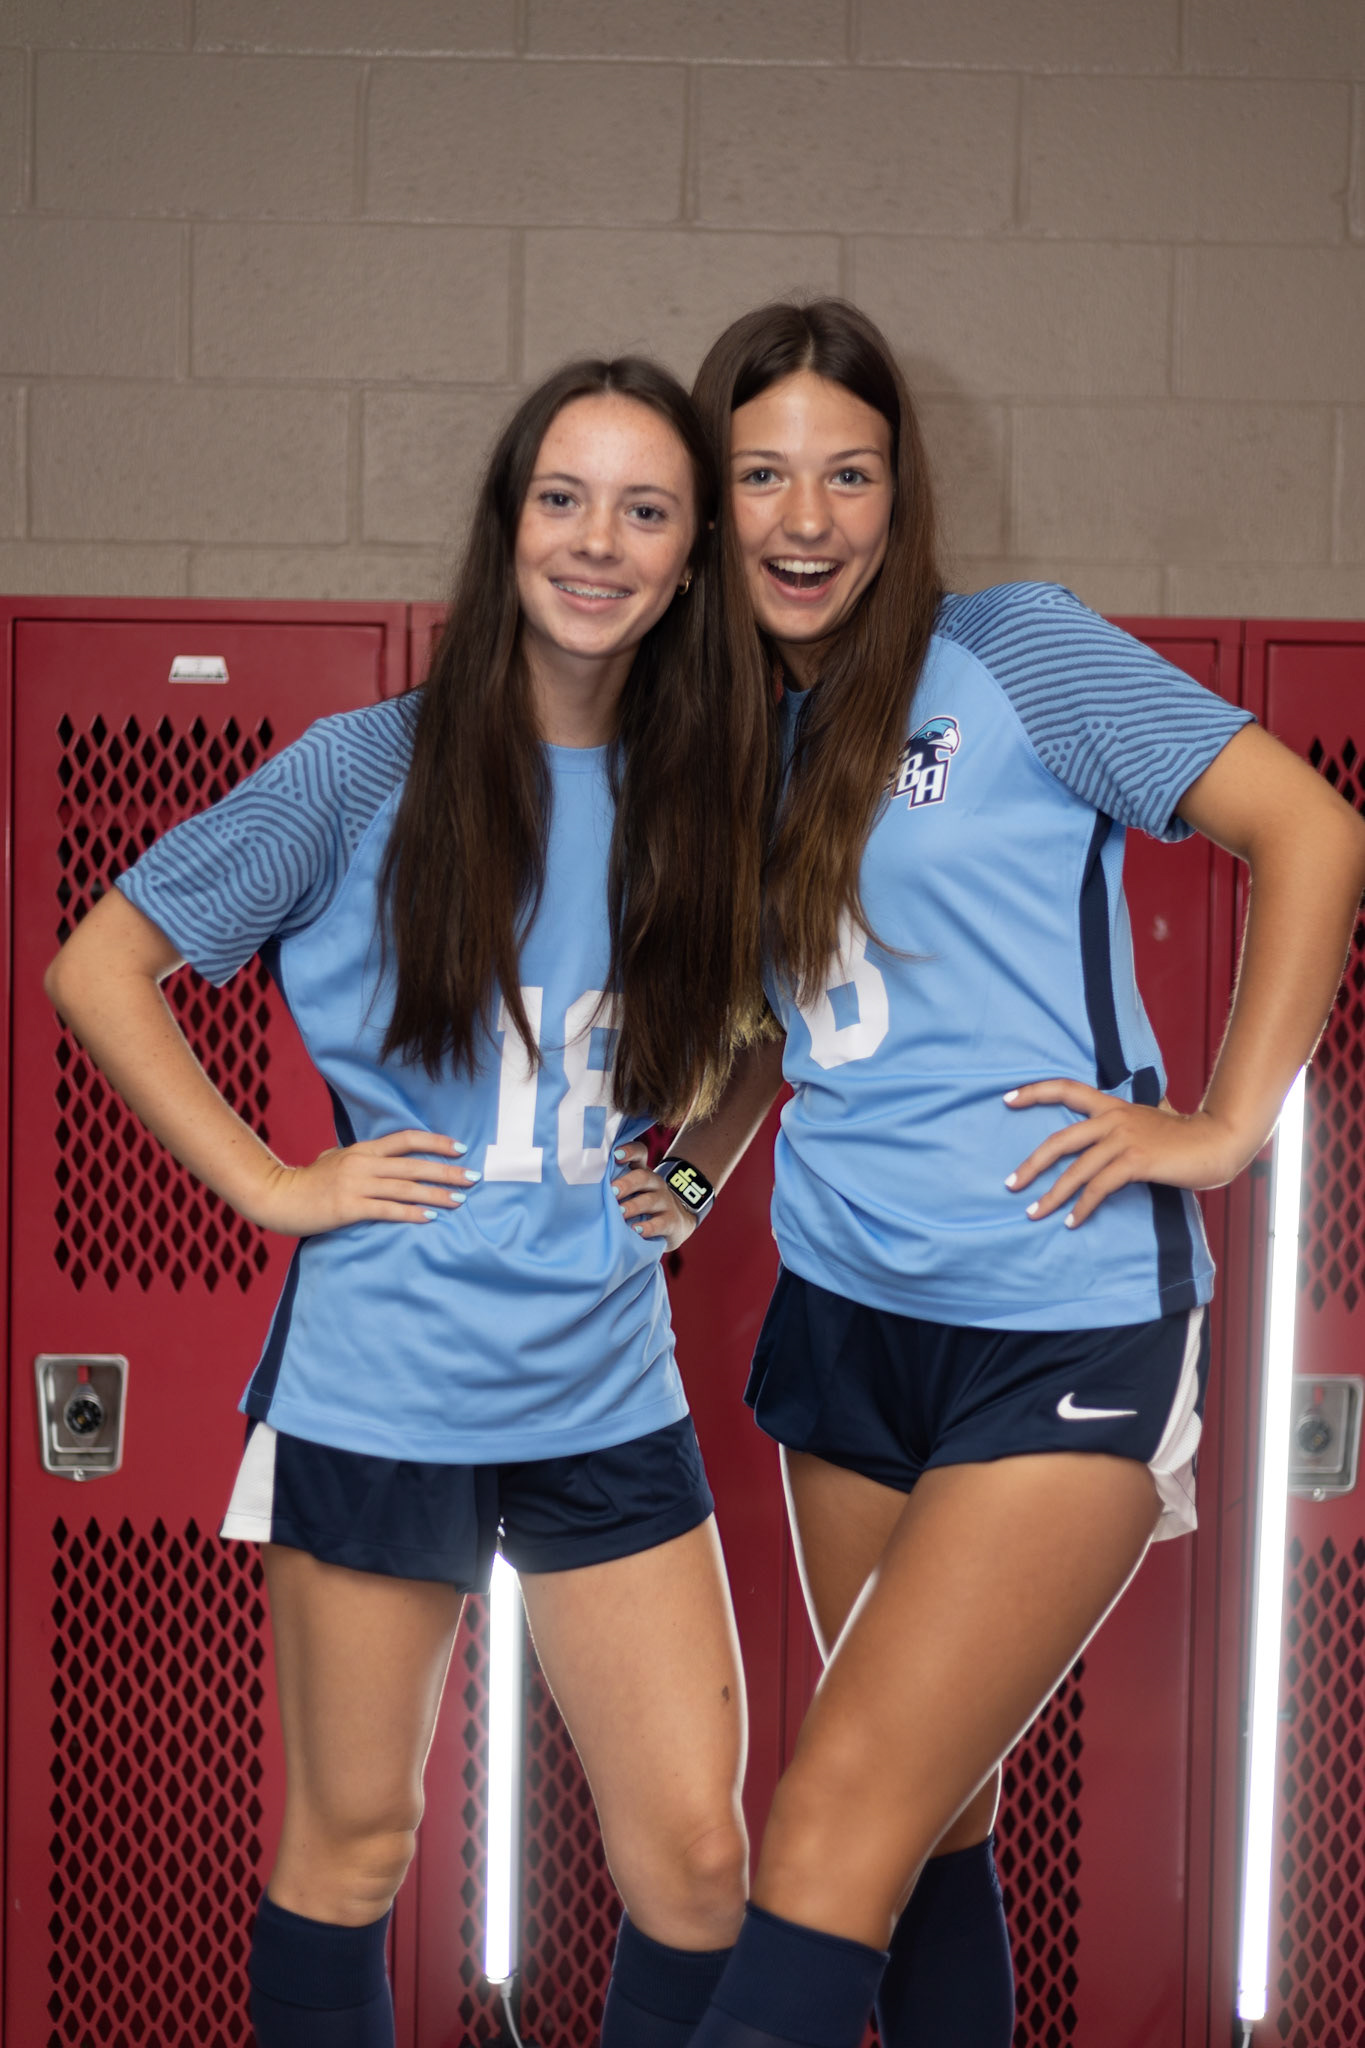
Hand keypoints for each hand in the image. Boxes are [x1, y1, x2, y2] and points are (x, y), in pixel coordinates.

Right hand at [247, 1129, 478, 1236]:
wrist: (278, 1198)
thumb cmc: (307, 1181)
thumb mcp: (333, 1159)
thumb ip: (356, 1157)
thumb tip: (373, 1156)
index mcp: (362, 1149)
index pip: (406, 1139)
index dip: (434, 1142)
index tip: (459, 1148)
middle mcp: (362, 1163)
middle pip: (413, 1164)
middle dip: (446, 1171)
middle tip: (472, 1177)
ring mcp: (356, 1185)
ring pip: (405, 1188)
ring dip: (436, 1194)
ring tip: (459, 1200)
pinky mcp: (349, 1208)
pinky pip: (387, 1210)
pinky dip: (411, 1213)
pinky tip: (430, 1217)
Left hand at [610, 1141, 699, 1253]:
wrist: (675, 1222)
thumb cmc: (641, 1205)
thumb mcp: (629, 1193)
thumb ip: (612, 1187)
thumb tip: (582, 1189)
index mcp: (642, 1172)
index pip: (639, 1153)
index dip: (629, 1151)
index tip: (616, 1155)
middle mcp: (655, 1183)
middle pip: (643, 1177)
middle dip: (627, 1183)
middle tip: (612, 1191)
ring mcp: (665, 1201)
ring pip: (651, 1200)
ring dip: (634, 1205)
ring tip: (620, 1212)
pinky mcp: (672, 1221)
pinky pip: (661, 1222)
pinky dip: (648, 1227)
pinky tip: (636, 1230)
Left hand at [1005, 1080, 1246, 1227]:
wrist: (1217, 1141)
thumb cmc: (1183, 1139)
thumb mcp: (1147, 1122)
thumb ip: (1122, 1128)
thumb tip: (1100, 1143)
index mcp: (1113, 1106)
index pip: (1066, 1088)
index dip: (1034, 1091)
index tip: (1006, 1099)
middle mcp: (1114, 1118)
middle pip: (1060, 1139)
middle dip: (1031, 1164)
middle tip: (1011, 1184)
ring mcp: (1125, 1139)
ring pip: (1077, 1169)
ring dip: (1053, 1195)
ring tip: (1034, 1213)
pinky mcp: (1137, 1161)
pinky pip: (1100, 1187)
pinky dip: (1083, 1206)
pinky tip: (1073, 1221)